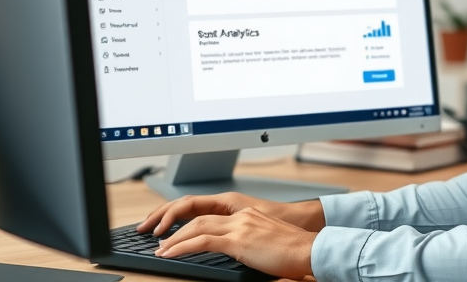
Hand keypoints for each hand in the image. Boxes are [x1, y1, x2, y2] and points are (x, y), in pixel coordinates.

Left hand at [155, 207, 315, 279]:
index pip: (208, 213)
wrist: (310, 249)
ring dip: (173, 238)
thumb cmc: (295, 251)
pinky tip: (169, 254)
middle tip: (155, 234)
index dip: (187, 219)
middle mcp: (240, 215)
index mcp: (246, 214)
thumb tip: (240, 253)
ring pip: (195, 227)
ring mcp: (239, 226)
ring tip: (159, 249)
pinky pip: (201, 242)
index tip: (172, 229)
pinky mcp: (238, 241)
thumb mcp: (267, 242)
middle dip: (172, 224)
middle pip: (196, 216)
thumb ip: (250, 242)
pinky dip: (181, 247)